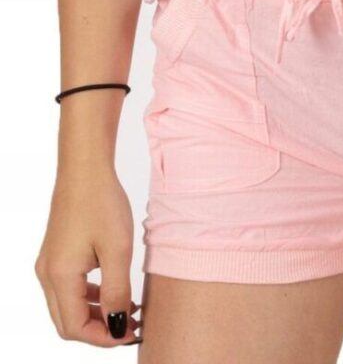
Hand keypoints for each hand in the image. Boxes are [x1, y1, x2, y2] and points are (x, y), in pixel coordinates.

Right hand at [35, 164, 140, 345]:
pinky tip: (113, 289)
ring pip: (67, 306)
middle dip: (99, 330)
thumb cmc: (102, 203)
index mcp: (60, 276)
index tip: (131, 333)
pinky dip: (89, 297)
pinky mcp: (55, 253)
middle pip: (67, 322)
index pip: (75, 328)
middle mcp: (47, 274)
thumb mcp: (118, 249)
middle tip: (131, 326)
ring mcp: (49, 263)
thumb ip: (117, 291)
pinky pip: (68, 288)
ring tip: (127, 308)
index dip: (103, 338)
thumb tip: (117, 327)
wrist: (85, 168)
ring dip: (95, 314)